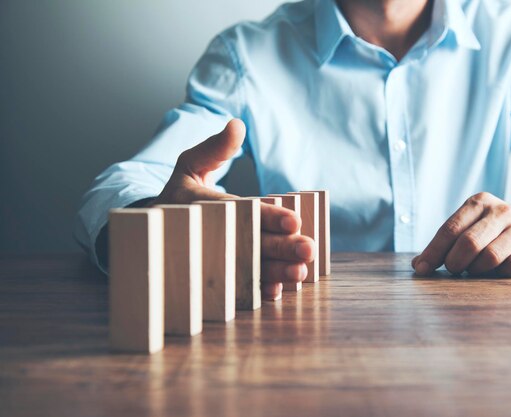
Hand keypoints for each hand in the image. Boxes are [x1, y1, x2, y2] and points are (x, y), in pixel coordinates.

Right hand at [152, 119, 314, 299]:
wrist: (153, 229)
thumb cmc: (180, 192)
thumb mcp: (190, 164)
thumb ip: (214, 148)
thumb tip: (237, 124)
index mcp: (198, 204)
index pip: (239, 210)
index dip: (267, 216)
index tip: (294, 221)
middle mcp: (204, 234)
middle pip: (247, 242)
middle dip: (279, 247)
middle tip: (307, 250)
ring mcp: (208, 258)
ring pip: (245, 268)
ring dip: (274, 272)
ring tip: (299, 273)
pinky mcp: (211, 275)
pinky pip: (235, 286)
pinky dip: (256, 289)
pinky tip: (278, 290)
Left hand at [411, 192, 510, 276]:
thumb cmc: (494, 233)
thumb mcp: (471, 228)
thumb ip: (445, 244)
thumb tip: (418, 265)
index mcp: (479, 202)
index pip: (450, 229)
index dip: (434, 252)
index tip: (422, 270)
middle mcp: (501, 210)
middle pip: (469, 243)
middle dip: (455, 262)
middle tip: (454, 270)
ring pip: (491, 256)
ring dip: (478, 270)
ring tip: (477, 269)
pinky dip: (501, 273)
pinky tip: (500, 270)